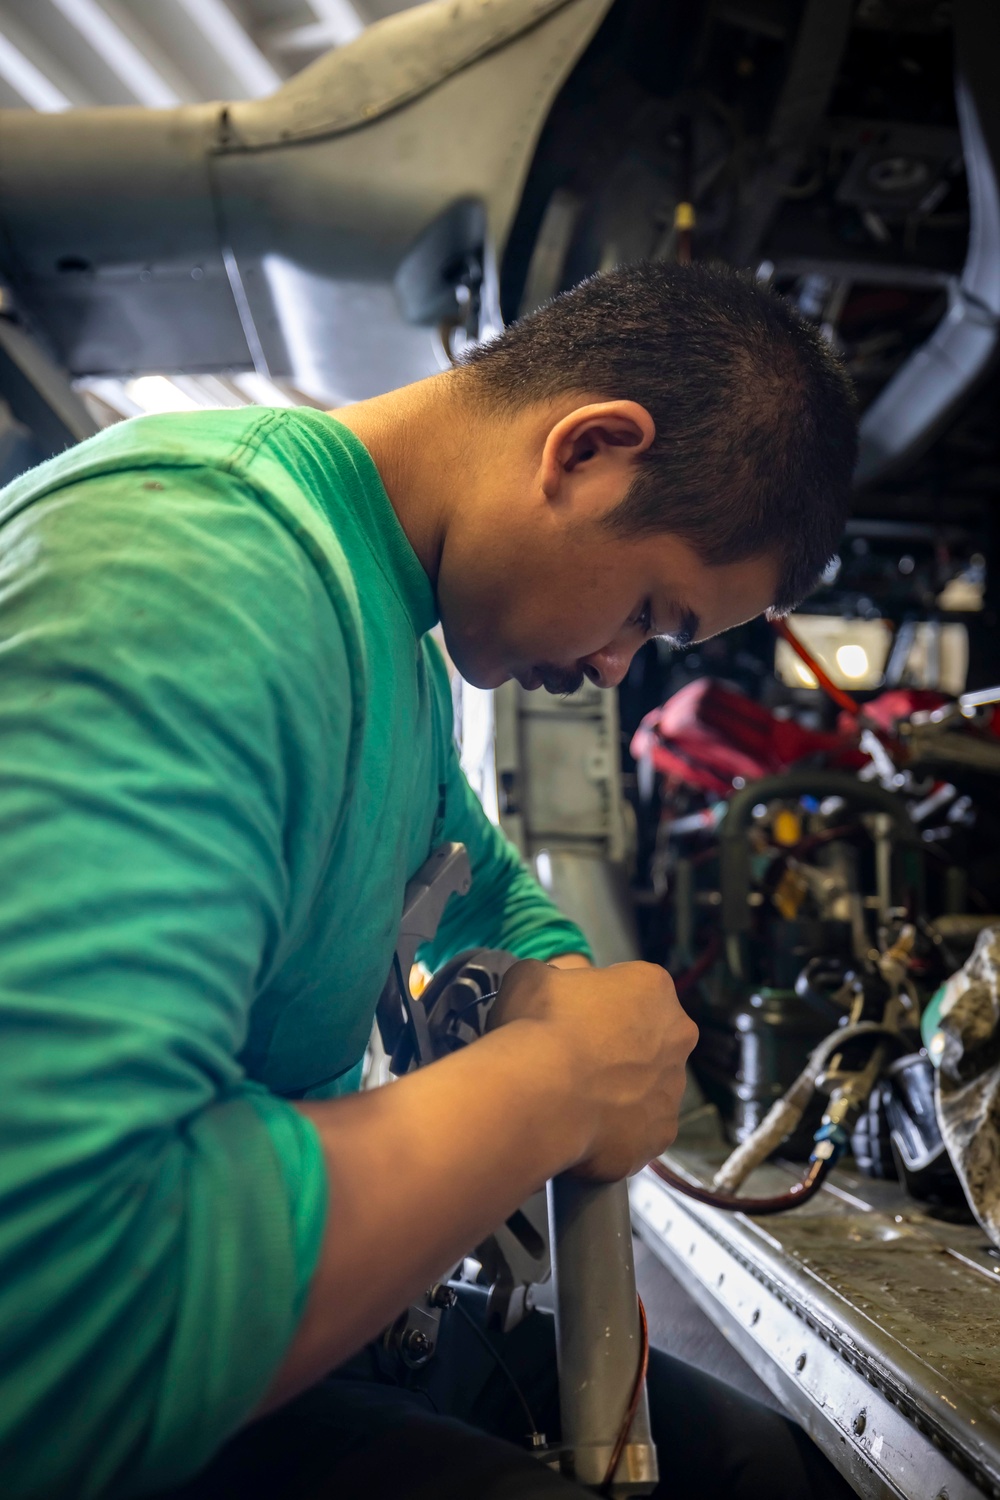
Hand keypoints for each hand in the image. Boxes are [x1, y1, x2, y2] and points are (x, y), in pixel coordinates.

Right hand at [488, 959, 697, 1180]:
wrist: (540, 1096)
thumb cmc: (539, 1025)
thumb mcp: (530, 977)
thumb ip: (551, 978)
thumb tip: (550, 989)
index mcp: (653, 985)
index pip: (631, 989)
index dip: (598, 1004)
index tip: (572, 1019)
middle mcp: (678, 1035)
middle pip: (650, 1037)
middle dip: (621, 1047)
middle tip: (577, 1059)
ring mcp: (674, 1089)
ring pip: (648, 1087)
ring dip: (621, 1090)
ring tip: (576, 1100)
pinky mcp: (662, 1135)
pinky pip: (639, 1130)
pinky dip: (617, 1131)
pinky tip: (584, 1129)